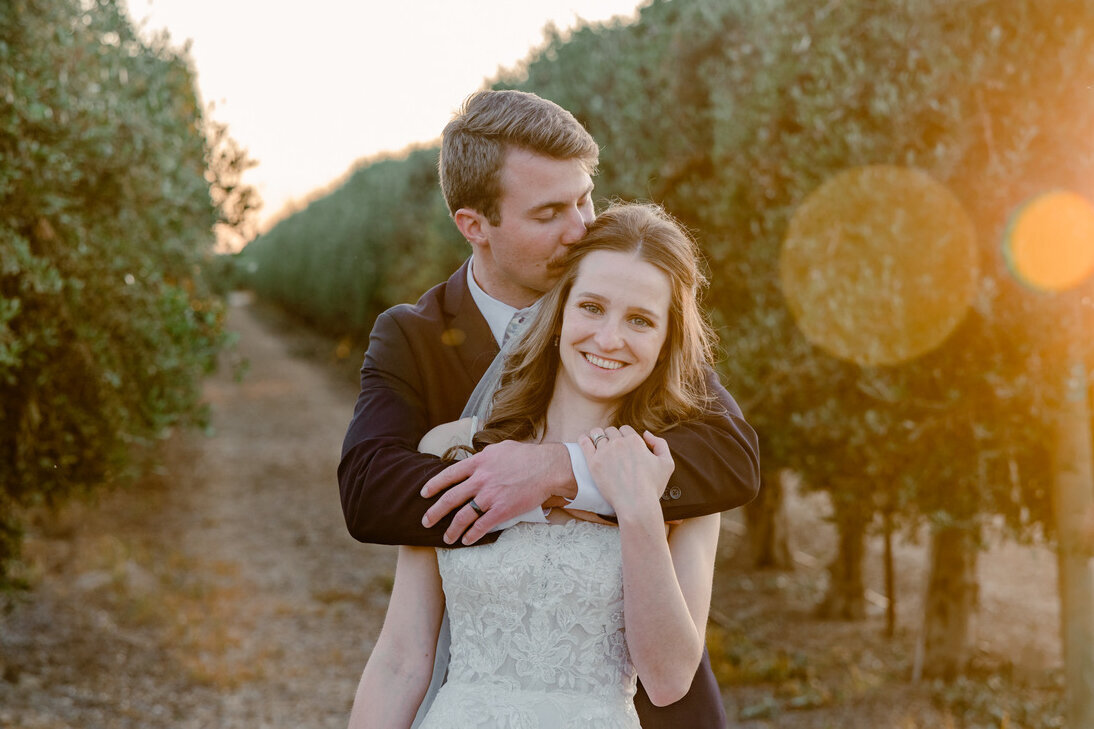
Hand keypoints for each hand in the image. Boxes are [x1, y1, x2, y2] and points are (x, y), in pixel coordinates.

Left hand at [420, 441, 571, 544]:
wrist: (548, 467)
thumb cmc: (527, 456)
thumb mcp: (500, 448)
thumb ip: (484, 455)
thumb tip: (476, 458)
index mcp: (478, 463)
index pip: (448, 475)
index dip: (433, 485)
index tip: (424, 494)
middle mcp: (480, 480)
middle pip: (450, 499)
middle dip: (435, 513)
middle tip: (426, 521)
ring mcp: (490, 496)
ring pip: (462, 516)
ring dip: (452, 530)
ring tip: (446, 538)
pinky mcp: (502, 510)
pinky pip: (481, 526)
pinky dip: (471, 535)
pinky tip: (466, 540)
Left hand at [578, 425, 673, 519]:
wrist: (636, 504)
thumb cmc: (652, 487)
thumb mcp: (667, 464)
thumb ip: (660, 444)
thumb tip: (646, 434)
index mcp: (635, 441)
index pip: (625, 429)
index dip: (624, 436)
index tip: (623, 445)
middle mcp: (619, 443)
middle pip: (611, 431)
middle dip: (612, 437)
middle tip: (612, 448)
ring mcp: (605, 452)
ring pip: (598, 435)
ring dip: (599, 437)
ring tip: (598, 443)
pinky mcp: (593, 463)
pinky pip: (584, 443)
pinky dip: (584, 439)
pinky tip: (584, 439)